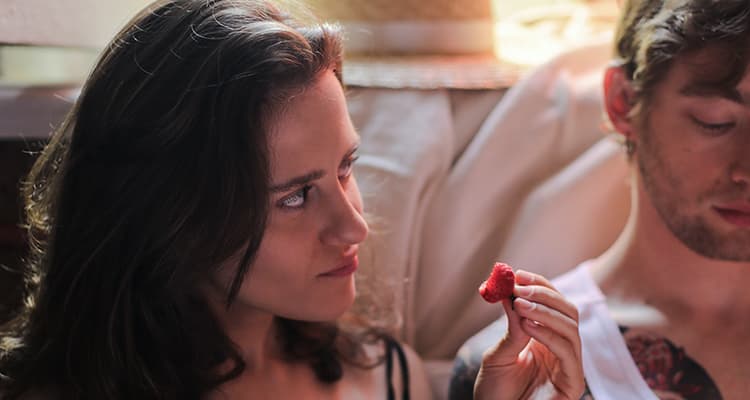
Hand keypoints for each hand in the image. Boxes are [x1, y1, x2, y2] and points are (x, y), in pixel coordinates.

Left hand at [474, 270, 583, 399]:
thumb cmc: (495, 393)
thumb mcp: (499, 353)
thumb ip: (510, 325)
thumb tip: (510, 289)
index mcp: (547, 339)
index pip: (553, 303)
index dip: (539, 284)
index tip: (517, 273)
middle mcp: (562, 350)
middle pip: (568, 311)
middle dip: (545, 294)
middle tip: (520, 287)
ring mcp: (569, 366)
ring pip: (571, 328)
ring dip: (545, 311)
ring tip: (520, 304)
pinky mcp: (573, 384)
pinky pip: (569, 353)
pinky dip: (549, 335)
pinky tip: (528, 326)